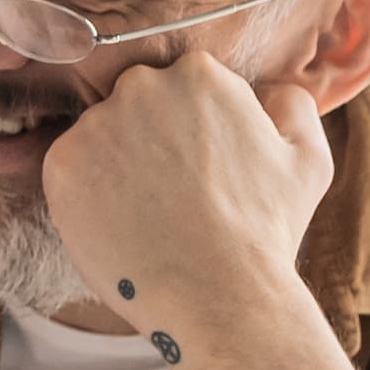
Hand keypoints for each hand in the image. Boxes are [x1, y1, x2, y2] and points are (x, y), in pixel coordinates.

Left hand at [39, 51, 334, 328]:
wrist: (219, 295)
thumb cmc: (266, 231)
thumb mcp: (307, 159)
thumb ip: (292, 105)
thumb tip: (270, 90)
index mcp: (199, 74)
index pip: (179, 88)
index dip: (189, 132)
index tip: (197, 169)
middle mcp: (141, 86)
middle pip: (134, 106)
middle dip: (148, 142)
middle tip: (170, 195)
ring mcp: (96, 124)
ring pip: (99, 138)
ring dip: (115, 168)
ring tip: (147, 216)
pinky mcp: (62, 163)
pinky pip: (69, 172)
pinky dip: (86, 197)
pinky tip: (119, 226)